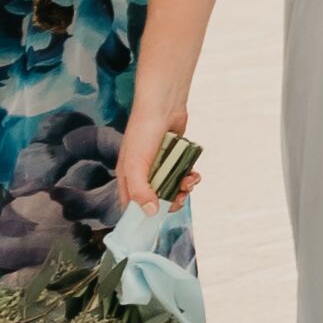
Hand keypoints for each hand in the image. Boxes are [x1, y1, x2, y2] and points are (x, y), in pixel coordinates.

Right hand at [128, 86, 208, 204]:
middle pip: (157, 200)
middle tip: (181, 195)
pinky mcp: (175, 158)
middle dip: (171, 201)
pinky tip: (194, 173)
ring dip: (184, 188)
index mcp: (128, 178)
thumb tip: (151, 212)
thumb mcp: (136, 165)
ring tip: (190, 181)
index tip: (160, 217)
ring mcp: (159, 166)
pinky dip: (189, 177)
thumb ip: (141, 190)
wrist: (163, 105)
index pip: (132, 206)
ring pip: (172, 188)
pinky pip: (182, 174)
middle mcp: (142, 174)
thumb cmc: (143, 132)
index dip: (145, 215)